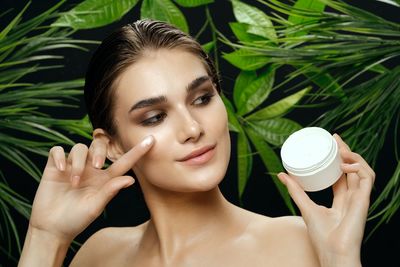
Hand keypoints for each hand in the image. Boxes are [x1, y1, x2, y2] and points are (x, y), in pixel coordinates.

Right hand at [28, 135, 154, 242]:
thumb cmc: (76, 220)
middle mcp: (90, 169)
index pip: (123, 161)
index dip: (137, 152)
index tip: (152, 140)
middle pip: (99, 145)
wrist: (52, 228)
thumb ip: (110, 192)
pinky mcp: (54, 167)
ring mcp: (72, 166)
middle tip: (98, 167)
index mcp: (105, 179)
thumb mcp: (95, 207)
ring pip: (79, 148)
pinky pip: (58, 151)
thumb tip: (130, 180)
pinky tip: (61, 169)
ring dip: (78, 162)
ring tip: (74, 182)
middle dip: (100, 151)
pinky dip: (60, 156)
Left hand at [278, 134, 374, 266]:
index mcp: (342, 200)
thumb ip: (295, 191)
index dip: (339, 158)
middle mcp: (353, 197)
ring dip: (353, 156)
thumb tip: (282, 175)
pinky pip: (368, 178)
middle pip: (353, 169)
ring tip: (340, 148)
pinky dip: (359, 167)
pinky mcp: (364, 201)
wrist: (332, 252)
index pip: (343, 174)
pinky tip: (346, 164)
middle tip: (335, 138)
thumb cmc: (321, 236)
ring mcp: (360, 198)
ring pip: (363, 170)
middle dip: (346, 151)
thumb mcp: (305, 206)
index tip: (331, 143)